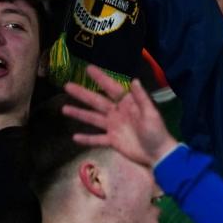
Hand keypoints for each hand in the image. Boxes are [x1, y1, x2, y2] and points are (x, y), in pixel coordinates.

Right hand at [62, 65, 177, 168]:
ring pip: (93, 119)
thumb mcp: (151, 113)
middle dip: (82, 94)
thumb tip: (134, 80)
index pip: (112, 88)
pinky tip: (74, 137)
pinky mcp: (112, 141)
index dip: (101, 78)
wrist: (158, 154)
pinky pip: (96, 139)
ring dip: (79, 114)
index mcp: (128, 104)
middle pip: (97, 102)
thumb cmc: (156, 132)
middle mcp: (118, 113)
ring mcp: (113, 127)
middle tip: (67, 85)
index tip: (88, 68)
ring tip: (64, 109)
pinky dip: (86, 139)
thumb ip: (141, 98)